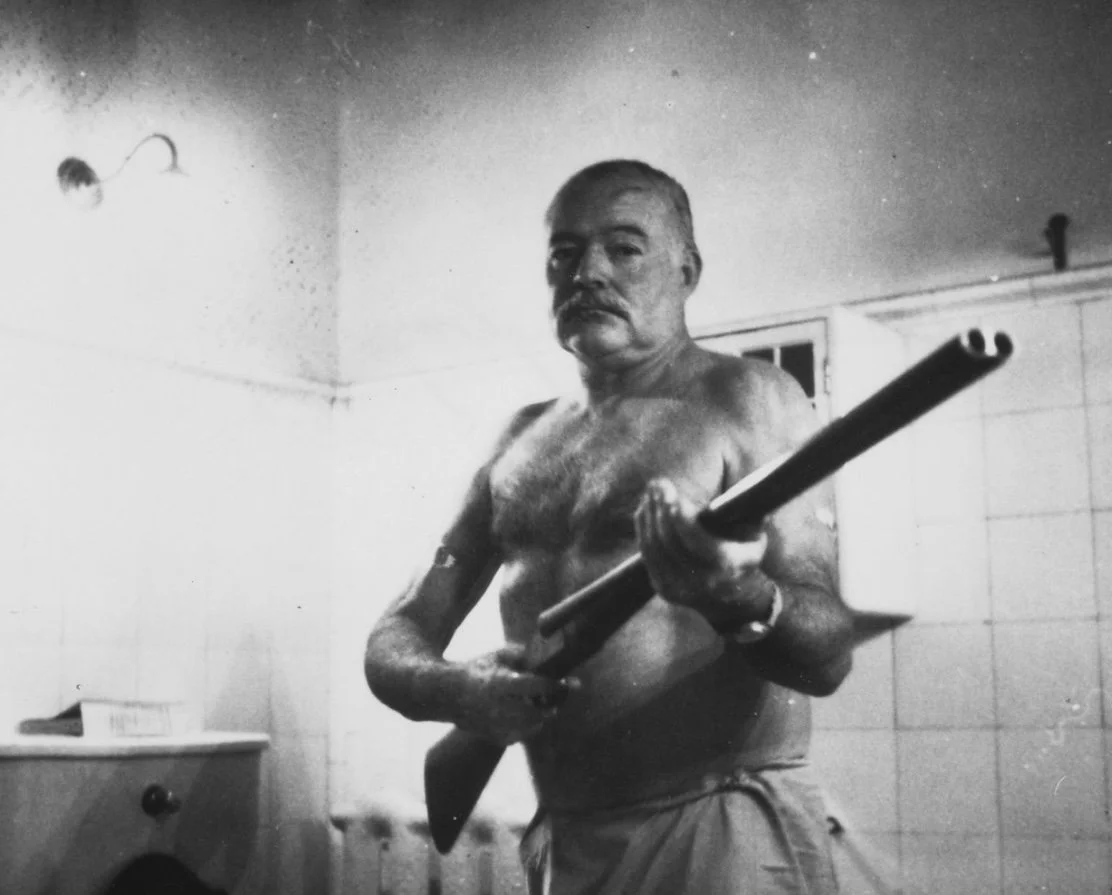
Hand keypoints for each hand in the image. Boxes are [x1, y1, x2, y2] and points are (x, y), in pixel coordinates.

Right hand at [456, 643, 576, 745]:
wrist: (450, 695)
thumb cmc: (478, 670)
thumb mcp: (499, 655)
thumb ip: (524, 656)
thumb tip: (551, 659)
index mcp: (500, 684)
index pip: (536, 687)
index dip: (556, 685)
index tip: (572, 683)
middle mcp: (498, 708)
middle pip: (539, 712)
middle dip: (552, 703)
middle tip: (556, 694)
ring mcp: (497, 727)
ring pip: (534, 725)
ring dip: (541, 714)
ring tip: (534, 701)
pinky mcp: (497, 738)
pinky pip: (523, 734)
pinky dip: (527, 724)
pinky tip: (520, 712)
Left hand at [635, 478, 772, 627]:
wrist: (736, 603)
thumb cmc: (746, 560)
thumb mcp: (756, 539)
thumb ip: (746, 514)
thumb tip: (739, 487)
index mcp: (725, 567)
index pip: (695, 539)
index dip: (680, 516)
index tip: (673, 494)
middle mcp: (700, 581)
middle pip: (670, 541)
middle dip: (661, 508)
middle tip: (658, 483)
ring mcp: (678, 588)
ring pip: (654, 547)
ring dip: (649, 515)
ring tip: (651, 491)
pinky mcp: (664, 588)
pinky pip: (647, 555)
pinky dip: (643, 529)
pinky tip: (645, 509)